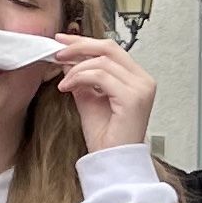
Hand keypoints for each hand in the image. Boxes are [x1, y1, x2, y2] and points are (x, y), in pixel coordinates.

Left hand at [55, 34, 156, 149]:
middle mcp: (144, 80)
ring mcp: (141, 88)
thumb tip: (68, 58)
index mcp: (137, 79)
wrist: (111, 162)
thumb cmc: (105, 137)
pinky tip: (67, 88)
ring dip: (76, 69)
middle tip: (57, 52)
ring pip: (102, 62)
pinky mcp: (133, 98)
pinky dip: (80, 78)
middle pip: (109, 48)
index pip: (111, 49)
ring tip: (62, 82)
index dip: (85, 42)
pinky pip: (100, 76)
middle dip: (79, 47)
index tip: (62, 41)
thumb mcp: (88, 98)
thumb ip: (82, 77)